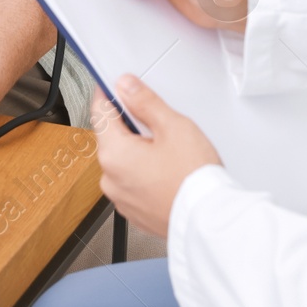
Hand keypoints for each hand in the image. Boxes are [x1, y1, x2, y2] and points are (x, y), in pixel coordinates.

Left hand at [92, 74, 222, 236]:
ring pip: (122, 161)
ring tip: (168, 150)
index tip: (115, 85)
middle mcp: (110, 179)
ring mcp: (121, 198)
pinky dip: (144, 173)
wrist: (208, 221)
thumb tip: (126, 86)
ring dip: (137, 150)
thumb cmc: (193, 178)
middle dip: (129, 125)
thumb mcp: (173, 126)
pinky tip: (166, 171)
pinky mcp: (134, 211)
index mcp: (113, 154)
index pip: (99, 112)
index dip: (107, 93)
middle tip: (157, 121)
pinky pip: (132, 182)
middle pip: (111, 137)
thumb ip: (145, 102)